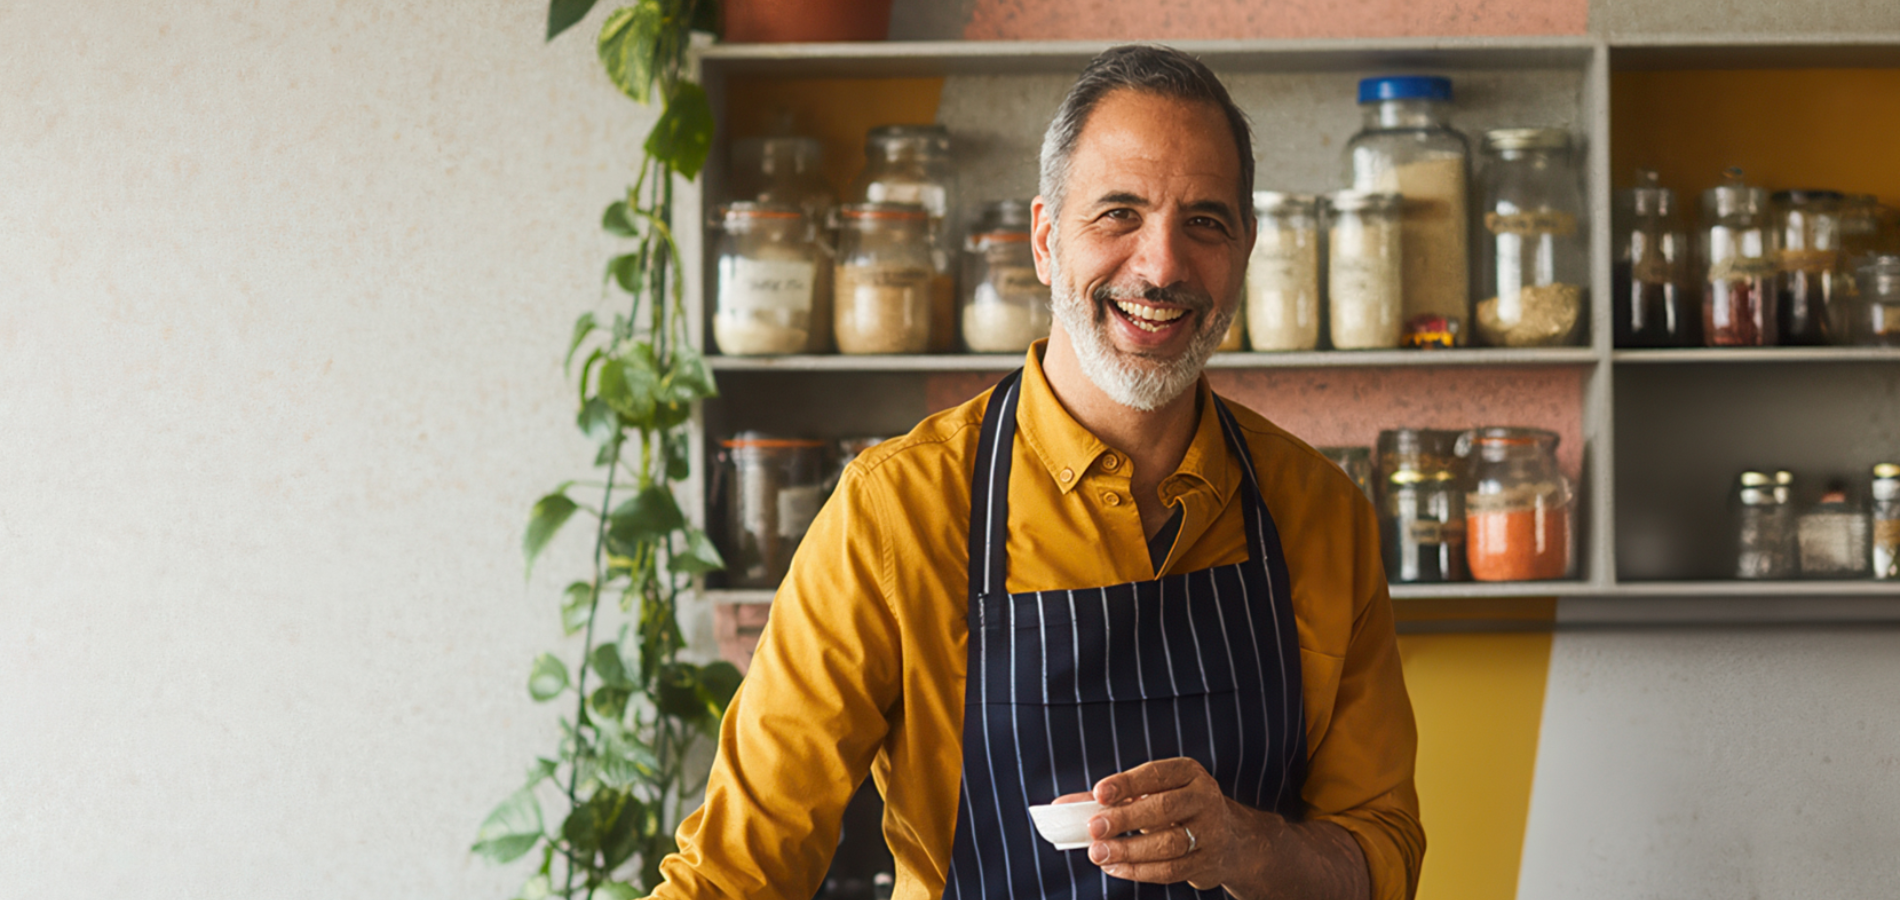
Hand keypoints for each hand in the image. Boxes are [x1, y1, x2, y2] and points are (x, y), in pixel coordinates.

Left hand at [1080, 757, 1248, 890]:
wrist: (1229, 839)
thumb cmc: (1175, 810)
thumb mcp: (1150, 795)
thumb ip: (1109, 799)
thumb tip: (1061, 807)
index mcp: (1188, 773)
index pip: (1156, 774)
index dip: (1127, 783)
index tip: (1099, 794)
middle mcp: (1204, 798)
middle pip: (1163, 808)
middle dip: (1125, 819)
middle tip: (1093, 828)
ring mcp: (1210, 832)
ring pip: (1168, 843)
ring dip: (1129, 850)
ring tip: (1099, 853)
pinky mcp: (1208, 862)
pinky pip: (1171, 870)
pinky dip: (1139, 871)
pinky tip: (1115, 868)